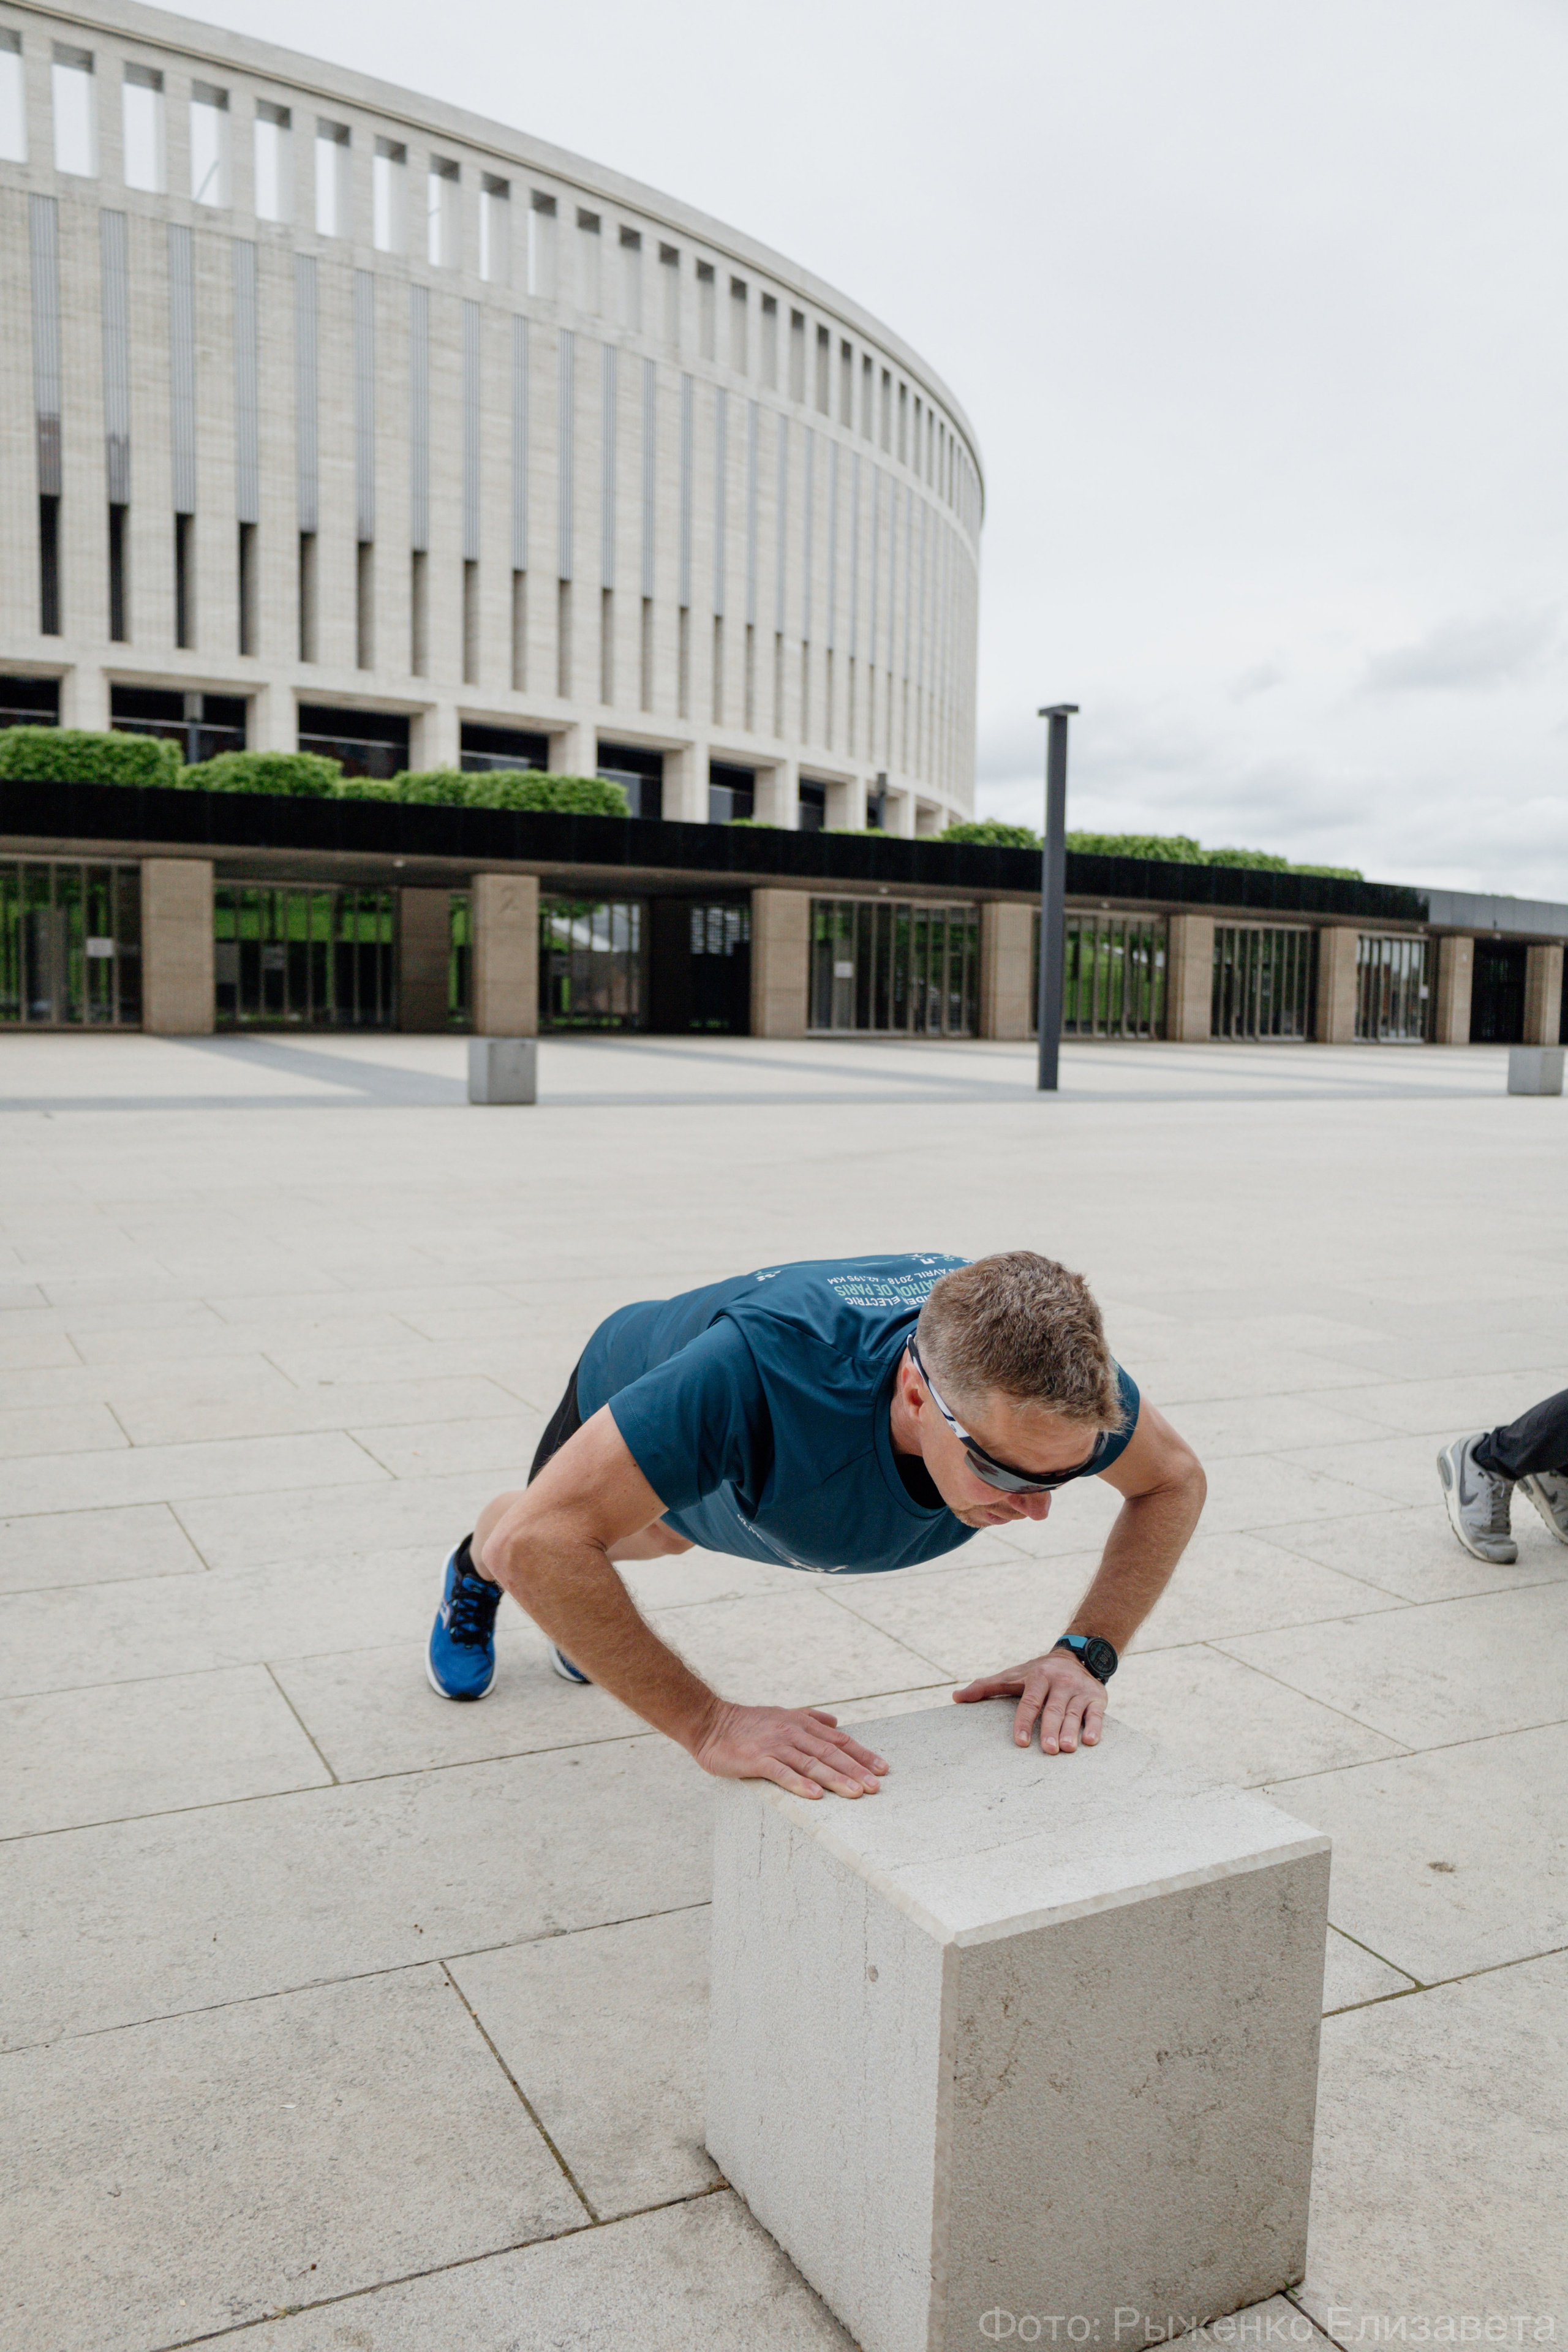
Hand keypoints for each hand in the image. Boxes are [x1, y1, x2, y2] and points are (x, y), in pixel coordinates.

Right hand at [689, 1701, 888, 1798]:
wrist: (710, 1721)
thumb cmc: (747, 1724)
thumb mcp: (782, 1715)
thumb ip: (810, 1719)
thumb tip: (836, 1722)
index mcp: (801, 1723)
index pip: (838, 1741)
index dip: (861, 1755)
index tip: (882, 1769)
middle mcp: (792, 1733)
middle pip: (830, 1753)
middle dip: (856, 1770)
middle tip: (876, 1787)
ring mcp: (775, 1745)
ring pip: (811, 1763)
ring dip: (835, 1778)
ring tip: (856, 1793)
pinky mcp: (756, 1759)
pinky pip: (782, 1772)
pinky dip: (799, 1783)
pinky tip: (815, 1795)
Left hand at [953, 1651, 1107, 1754]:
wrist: (1076, 1656)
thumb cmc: (1037, 1673)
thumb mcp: (1013, 1676)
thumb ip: (986, 1687)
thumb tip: (955, 1697)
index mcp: (1038, 1676)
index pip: (1029, 1701)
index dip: (1023, 1722)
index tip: (1019, 1742)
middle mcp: (1060, 1681)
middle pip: (1053, 1709)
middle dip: (1050, 1729)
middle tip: (1048, 1750)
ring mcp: (1079, 1689)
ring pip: (1074, 1713)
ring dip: (1071, 1731)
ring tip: (1066, 1749)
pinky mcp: (1097, 1697)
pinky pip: (1096, 1713)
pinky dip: (1095, 1726)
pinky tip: (1090, 1741)